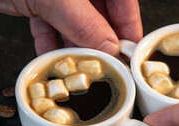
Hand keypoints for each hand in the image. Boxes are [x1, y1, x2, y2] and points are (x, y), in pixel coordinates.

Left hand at [0, 0, 141, 55]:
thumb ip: (82, 20)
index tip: (129, 53)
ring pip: (75, 23)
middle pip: (100, 15)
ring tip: (76, 67)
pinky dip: (49, 42)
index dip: (128, 27)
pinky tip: (50, 57)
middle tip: (103, 66)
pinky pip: (49, 24)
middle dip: (99, 42)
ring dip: (73, 46)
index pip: (123, 1)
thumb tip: (108, 46)